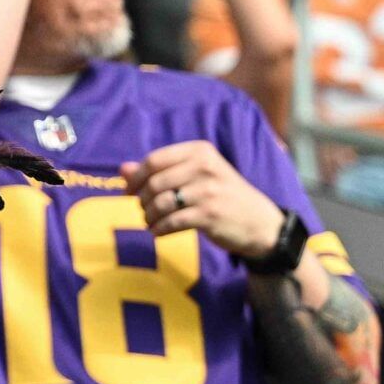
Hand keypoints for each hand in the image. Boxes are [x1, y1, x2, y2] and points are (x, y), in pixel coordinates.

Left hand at [120, 139, 286, 258]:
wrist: (260, 223)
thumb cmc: (223, 196)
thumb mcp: (197, 176)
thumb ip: (161, 170)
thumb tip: (122, 169)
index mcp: (200, 151)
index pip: (154, 159)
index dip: (136, 177)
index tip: (129, 192)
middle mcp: (205, 166)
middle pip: (154, 182)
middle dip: (142, 199)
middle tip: (143, 210)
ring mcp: (208, 191)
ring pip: (160, 203)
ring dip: (149, 216)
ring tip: (151, 221)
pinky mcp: (209, 216)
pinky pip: (171, 222)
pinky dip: (159, 229)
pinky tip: (159, 232)